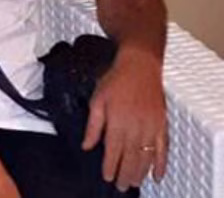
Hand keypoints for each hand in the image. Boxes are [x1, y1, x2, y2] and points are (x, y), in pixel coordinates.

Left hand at [82, 45, 167, 191]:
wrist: (140, 65)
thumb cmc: (116, 80)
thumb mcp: (97, 100)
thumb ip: (93, 126)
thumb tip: (87, 145)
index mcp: (117, 122)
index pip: (113, 151)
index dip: (110, 166)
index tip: (107, 176)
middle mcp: (136, 127)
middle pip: (131, 158)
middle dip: (125, 174)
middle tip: (121, 186)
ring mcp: (151, 127)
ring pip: (146, 156)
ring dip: (140, 172)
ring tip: (134, 183)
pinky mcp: (162, 124)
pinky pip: (163, 148)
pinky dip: (161, 163)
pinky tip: (157, 174)